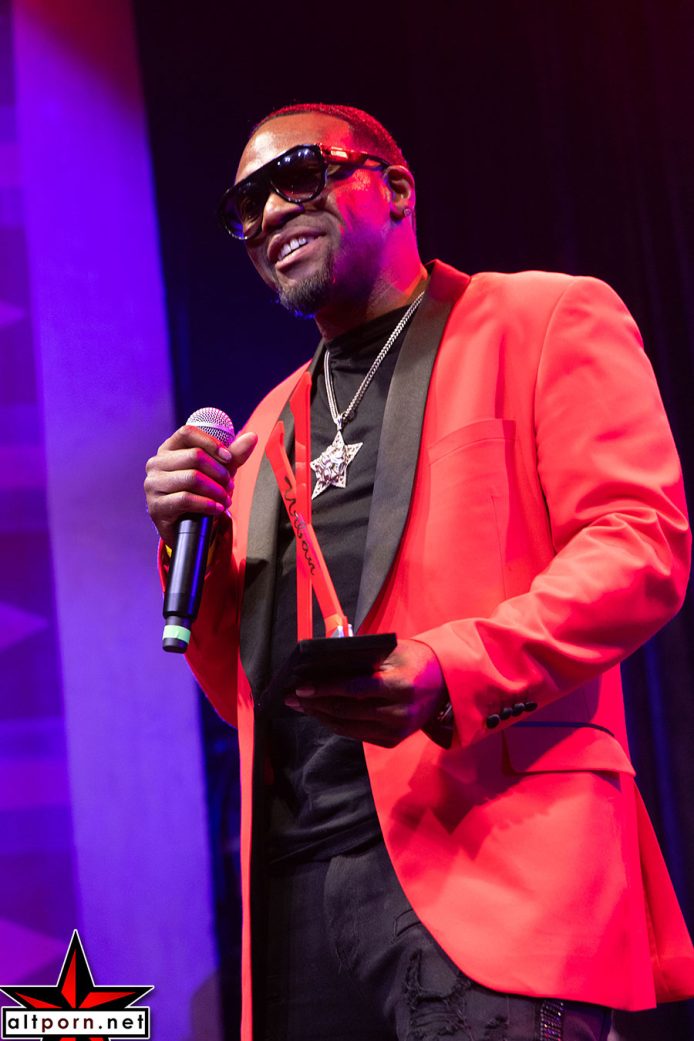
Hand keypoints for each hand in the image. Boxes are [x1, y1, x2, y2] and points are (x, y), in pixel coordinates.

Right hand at [144, 426, 257, 546]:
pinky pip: (185, 499)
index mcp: (169, 449)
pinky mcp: (157, 506)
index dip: (211, 443)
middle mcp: (157, 464)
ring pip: (192, 478)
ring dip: (216, 490)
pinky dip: (207, 504)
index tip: (228, 458)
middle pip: (194, 456)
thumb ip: (233, 456)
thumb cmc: (200, 493)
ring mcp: (153, 485)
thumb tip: (252, 437)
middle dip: (219, 472)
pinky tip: (217, 508)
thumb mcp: (218, 473)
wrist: (186, 528)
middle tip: (230, 485)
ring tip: (226, 499)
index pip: (187, 433)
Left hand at [285, 638, 446, 747]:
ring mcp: (396, 730)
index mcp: (399, 685)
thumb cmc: (415, 660)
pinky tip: (323, 714)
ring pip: (348, 727)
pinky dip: (337, 724)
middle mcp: (398, 712)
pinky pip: (357, 735)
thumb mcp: (392, 652)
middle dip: (315, 704)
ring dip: (321, 716)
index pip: (354, 690)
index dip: (325, 689)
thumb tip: (323, 665)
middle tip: (293, 696)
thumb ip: (362, 660)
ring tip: (303, 705)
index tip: (301, 687)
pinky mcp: (393, 741)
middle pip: (346, 711)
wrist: (446, 683)